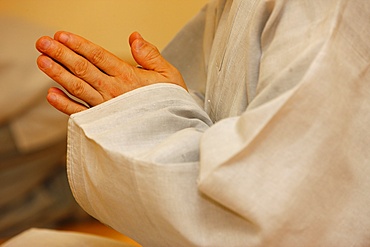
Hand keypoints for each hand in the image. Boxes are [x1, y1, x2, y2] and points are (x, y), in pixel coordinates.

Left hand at [36, 31, 185, 114]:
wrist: (173, 129)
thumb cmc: (170, 100)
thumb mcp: (168, 74)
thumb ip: (150, 54)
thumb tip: (134, 36)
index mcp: (129, 76)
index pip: (99, 56)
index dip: (79, 44)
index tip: (61, 35)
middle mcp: (114, 91)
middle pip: (83, 69)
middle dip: (61, 54)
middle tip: (42, 42)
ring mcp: (106, 108)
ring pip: (78, 88)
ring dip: (58, 74)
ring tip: (41, 60)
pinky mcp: (103, 123)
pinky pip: (80, 113)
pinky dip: (64, 105)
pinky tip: (50, 94)